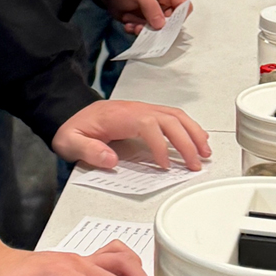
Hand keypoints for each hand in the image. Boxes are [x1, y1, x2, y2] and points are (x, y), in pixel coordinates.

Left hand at [53, 99, 210, 172]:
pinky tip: (198, 138)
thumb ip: (88, 150)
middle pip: (170, 120)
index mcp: (120, 116)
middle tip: (195, 164)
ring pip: (177, 116)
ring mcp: (145, 110)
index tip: (166, 166)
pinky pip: (175, 117)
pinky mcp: (148, 114)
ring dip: (194, 133)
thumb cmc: (74, 129)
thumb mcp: (69, 142)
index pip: (149, 125)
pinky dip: (190, 127)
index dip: (161, 145)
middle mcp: (137, 110)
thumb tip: (111, 160)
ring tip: (205, 152)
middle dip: (187, 142)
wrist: (72, 113)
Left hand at [103, 0, 187, 34]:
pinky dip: (139, 31)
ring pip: (161, 30)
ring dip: (145, 30)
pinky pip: (151, 33)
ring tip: (131, 24)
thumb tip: (161, 24)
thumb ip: (150, 6)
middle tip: (140, 26)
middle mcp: (170, 2)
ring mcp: (161, 13)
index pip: (185, 7)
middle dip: (156, 27)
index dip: (177, 18)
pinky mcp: (153, 22)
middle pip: (174, 22)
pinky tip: (129, 24)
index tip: (161, 23)